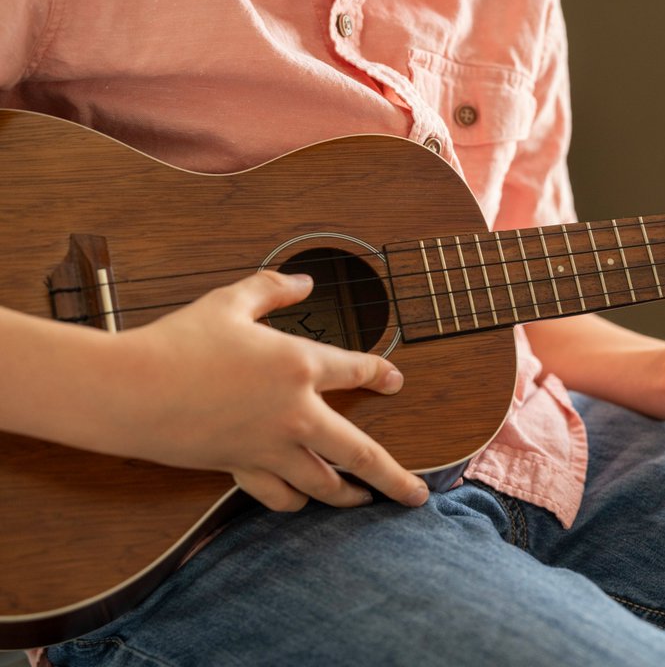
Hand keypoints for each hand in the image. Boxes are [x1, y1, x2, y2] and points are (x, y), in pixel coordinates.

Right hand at [110, 270, 428, 511]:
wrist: (128, 390)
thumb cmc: (178, 342)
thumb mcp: (229, 302)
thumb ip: (272, 287)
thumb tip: (305, 280)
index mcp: (299, 365)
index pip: (358, 371)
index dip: (382, 374)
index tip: (395, 381)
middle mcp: (296, 414)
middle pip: (362, 453)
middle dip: (395, 478)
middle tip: (417, 496)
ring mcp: (270, 448)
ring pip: (323, 484)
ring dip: (348, 495)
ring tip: (365, 500)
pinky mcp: (240, 469)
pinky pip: (278, 495)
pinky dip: (294, 501)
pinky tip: (302, 501)